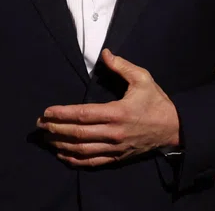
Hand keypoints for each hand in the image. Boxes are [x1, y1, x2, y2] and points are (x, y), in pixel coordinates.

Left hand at [37, 49, 180, 166]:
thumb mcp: (143, 78)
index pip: (83, 114)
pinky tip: (63, 155)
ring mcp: (115, 148)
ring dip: (61, 145)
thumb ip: (122, 66)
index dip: (62, 114)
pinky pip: (92, 162)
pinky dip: (75, 160)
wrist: (174, 128)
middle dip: (55, 129)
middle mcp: (113, 133)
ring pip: (82, 150)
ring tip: (46, 139)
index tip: (47, 111)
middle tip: (40, 125)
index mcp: (117, 113)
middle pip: (77, 134)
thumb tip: (104, 53)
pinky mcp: (117, 157)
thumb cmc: (156, 102)